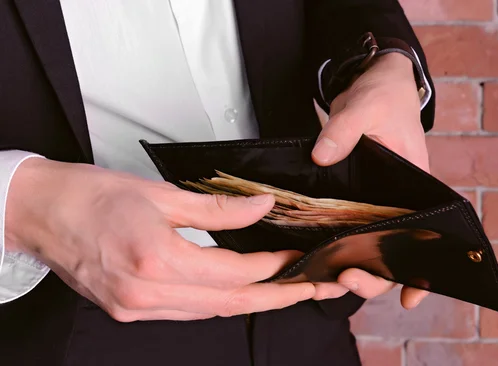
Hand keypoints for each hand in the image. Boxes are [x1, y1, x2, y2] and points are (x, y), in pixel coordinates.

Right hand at [5, 158, 314, 321]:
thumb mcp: (162, 193)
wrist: (40, 211)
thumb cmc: (92, 195)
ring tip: (280, 288)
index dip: (272, 266)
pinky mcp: (128, 310)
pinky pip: (185, 312)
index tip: (295, 256)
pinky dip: (216, 302)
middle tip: (310, 288)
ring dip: (249, 301)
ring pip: (209, 312)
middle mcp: (147, 293)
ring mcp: (136, 308)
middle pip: (229, 303)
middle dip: (276, 298)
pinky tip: (233, 289)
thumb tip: (261, 208)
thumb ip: (218, 208)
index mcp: (157, 259)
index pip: (234, 272)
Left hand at [311, 52, 429, 308]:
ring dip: (355, 268)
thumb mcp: (365, 107)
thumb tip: (321, 157)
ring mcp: (379, 202)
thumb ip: (344, 131)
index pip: (427, 238)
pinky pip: (352, 230)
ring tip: (327, 277)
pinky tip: (323, 264)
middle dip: (374, 276)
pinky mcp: (358, 198)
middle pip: (395, 253)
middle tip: (345, 278)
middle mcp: (401, 202)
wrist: (377, 84)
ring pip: (371, 247)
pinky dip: (341, 249)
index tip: (408, 296)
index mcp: (417, 187)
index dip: (420, 273)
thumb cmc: (383, 96)